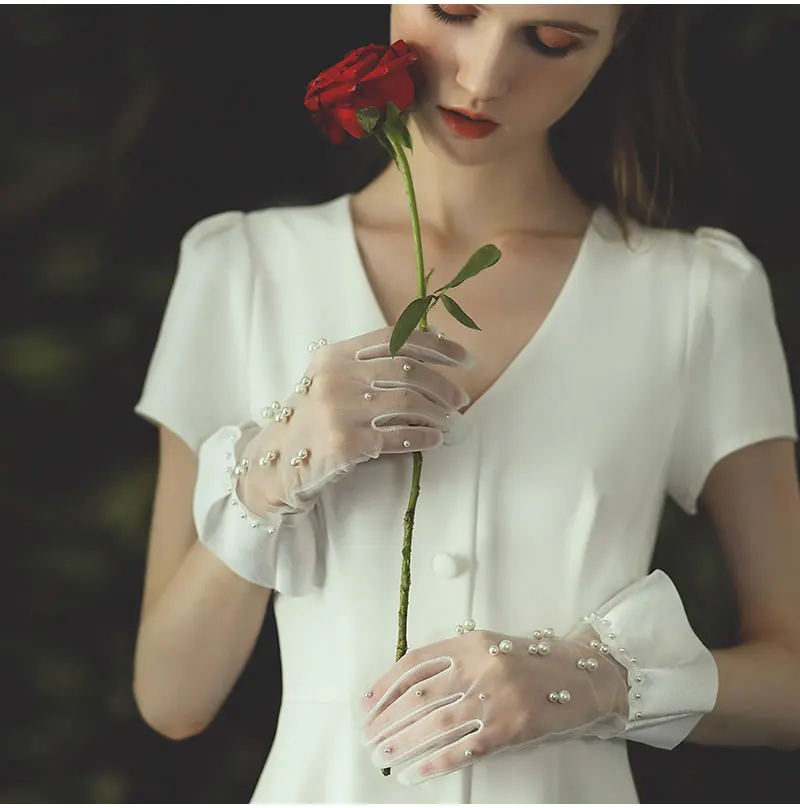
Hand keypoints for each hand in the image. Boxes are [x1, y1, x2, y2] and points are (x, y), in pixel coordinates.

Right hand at [236, 325, 473, 515]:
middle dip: (443, 384)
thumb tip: (433, 350)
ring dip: (438, 413)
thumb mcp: (334, 380)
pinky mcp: (345, 443)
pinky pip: (398, 437)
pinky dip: (424, 438)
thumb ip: (372, 364)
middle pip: (407, 370)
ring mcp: (339, 410)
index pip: (396, 338)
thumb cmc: (314, 419)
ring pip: (408, 402)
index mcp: (336, 354)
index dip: (438, 346)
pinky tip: (434, 440)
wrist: (276, 461)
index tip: (465, 360)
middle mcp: (336, 377)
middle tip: (461, 400)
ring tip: (450, 422)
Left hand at [360, 624, 628, 785]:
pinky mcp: (510, 728)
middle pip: (418, 696)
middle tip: (368, 736)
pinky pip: (461, 749)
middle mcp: (480, 666)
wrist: (584, 676)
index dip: (385, 684)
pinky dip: (432, 763)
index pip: (415, 662)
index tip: (367, 704)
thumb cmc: (533, 662)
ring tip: (382, 755)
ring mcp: (495, 698)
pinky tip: (413, 773)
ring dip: (402, 742)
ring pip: (434, 723)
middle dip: (387, 719)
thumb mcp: (492, 647)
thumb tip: (408, 690)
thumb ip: (456, 660)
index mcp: (471, 642)